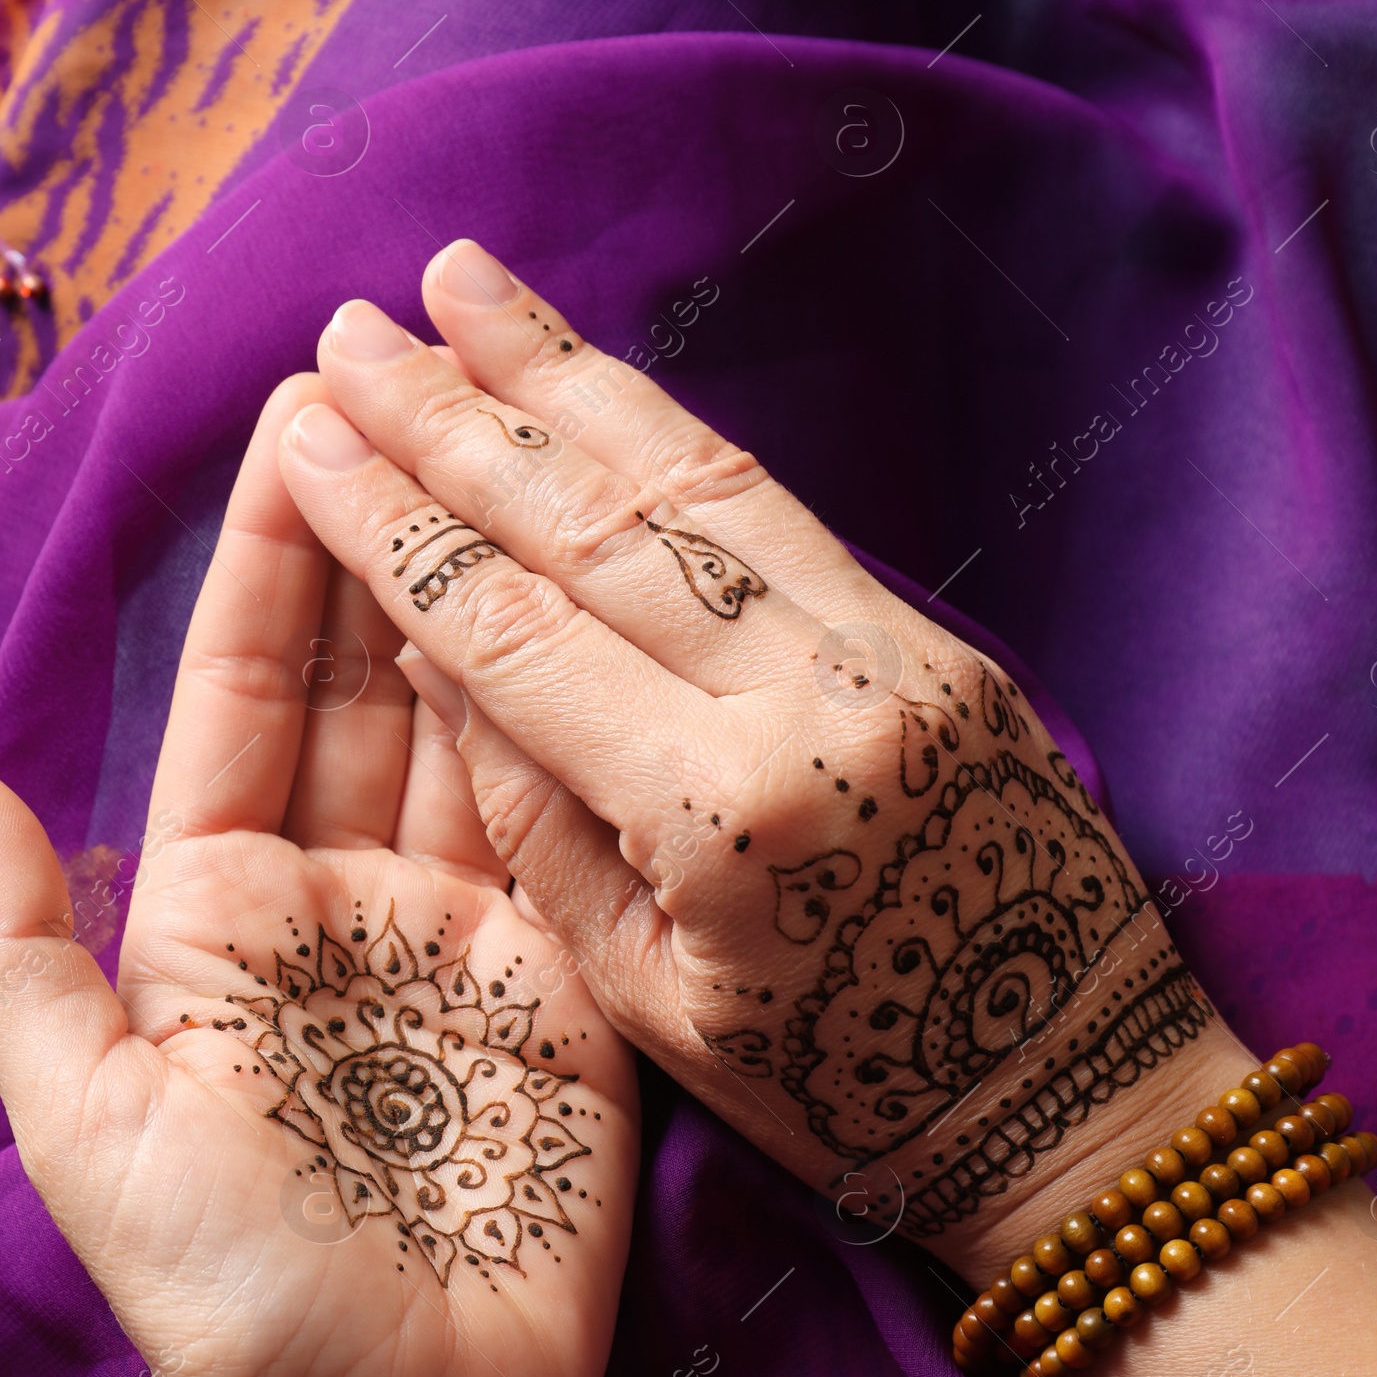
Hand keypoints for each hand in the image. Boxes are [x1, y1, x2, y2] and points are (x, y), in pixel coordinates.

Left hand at [0, 378, 638, 1376]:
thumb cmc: (225, 1297)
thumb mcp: (90, 1125)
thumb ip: (27, 953)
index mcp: (219, 911)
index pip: (244, 694)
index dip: (268, 558)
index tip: (299, 416)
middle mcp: (344, 897)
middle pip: (363, 684)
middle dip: (386, 533)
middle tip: (420, 379)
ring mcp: (466, 934)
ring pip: (474, 732)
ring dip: (486, 599)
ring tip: (512, 449)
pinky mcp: (568, 987)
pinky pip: (571, 834)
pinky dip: (578, 725)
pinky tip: (596, 613)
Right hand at [274, 245, 1251, 1293]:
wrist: (1071, 1087)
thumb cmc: (840, 1088)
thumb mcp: (649, 994)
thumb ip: (537, 819)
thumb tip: (434, 648)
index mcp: (728, 815)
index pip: (518, 635)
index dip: (397, 532)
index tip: (305, 439)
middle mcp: (815, 700)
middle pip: (598, 529)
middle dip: (457, 421)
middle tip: (346, 335)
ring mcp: (890, 652)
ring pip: (695, 484)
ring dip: (565, 377)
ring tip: (462, 288)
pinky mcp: (932, 637)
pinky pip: (775, 508)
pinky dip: (672, 435)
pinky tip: (599, 379)